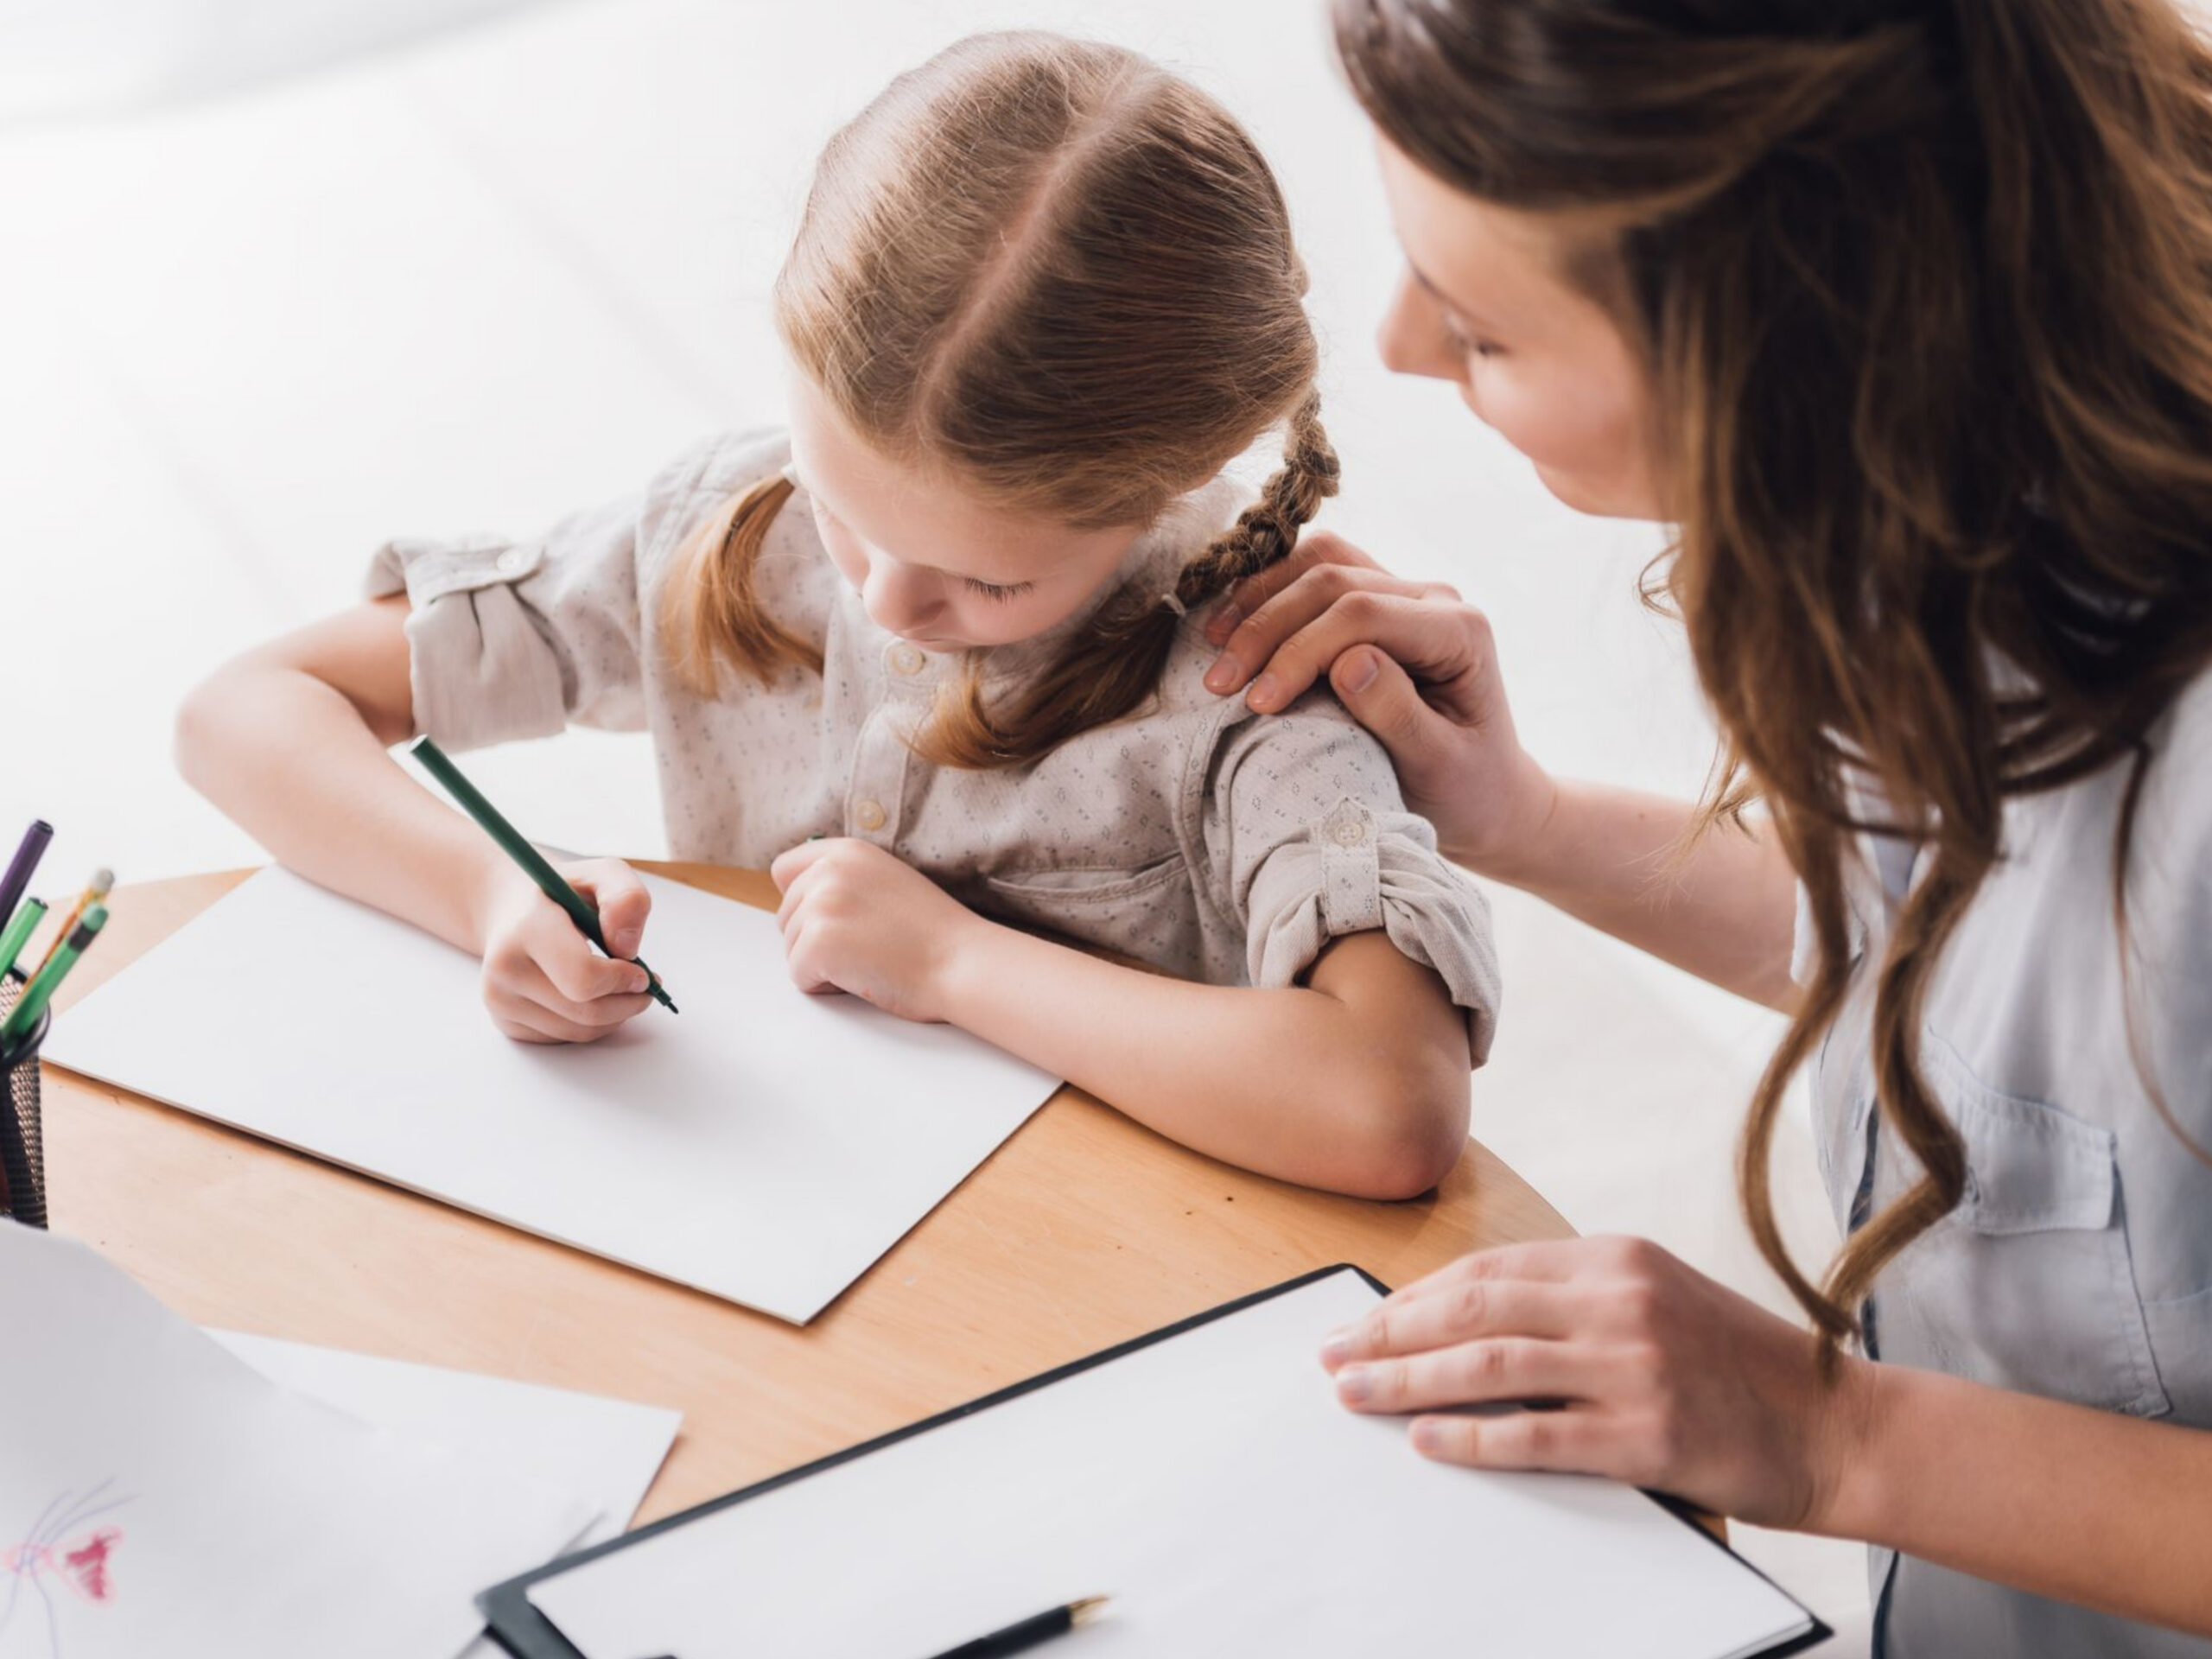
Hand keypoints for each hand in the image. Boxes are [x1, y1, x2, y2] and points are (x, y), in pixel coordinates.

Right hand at [475, 858, 653, 1043]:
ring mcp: (499, 1000)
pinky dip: (592, 1024)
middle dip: (628, 1001)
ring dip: (615, 1015)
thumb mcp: (602, 874)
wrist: (510, 909)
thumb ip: (627, 898)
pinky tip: (591, 996)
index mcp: (526, 928)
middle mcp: (504, 969)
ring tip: (620, 987)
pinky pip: (566, 1039)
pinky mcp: (505, 1023)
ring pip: (581, 1032)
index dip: (622, 979)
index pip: (583, 977)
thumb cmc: (563, 893)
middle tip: (644, 984)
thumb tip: (627, 948)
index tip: (641, 970)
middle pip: (587, 1012)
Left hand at [769, 838, 989, 1022]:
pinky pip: (798, 975)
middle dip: (815, 938)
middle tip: (865, 944)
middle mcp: (828, 871)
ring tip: (869, 959)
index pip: (785, 870)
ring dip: (822, 964)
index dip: (803, 902)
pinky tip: (863, 976)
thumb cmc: (933, 934)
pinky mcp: (818, 943)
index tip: (837, 919)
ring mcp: (821, 905)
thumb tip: (801, 899)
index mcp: (847, 851)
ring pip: (791, 948)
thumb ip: (844, 880)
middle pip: (786, 916)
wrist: (961, 962)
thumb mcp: (886, 881)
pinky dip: (824, 987)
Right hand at [1202, 530, 1556, 874]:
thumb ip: (1398, 713)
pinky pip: (1319, 572)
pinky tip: (1235, 624)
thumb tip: (1347, 661)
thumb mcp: (1438, 767)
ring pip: (1322, 561)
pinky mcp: (1379, 601)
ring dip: (1261, 598)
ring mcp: (1406, 593)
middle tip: (1219, 684)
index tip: (1258, 703)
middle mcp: (1434, 598)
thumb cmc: (1466, 790)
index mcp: (1459, 631)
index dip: (1300, 651)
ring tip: (1216, 645)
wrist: (1487, 794)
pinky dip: (1272, 591)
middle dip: (1268, 627)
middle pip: (1334, 580)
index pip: (1363, 615)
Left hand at [1318, 1236, 1877, 1529]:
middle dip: (1391, 1332)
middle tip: (1333, 1355)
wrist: (1839, 1427)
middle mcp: (1620, 1298)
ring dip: (1408, 1380)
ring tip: (1354, 1394)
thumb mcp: (1659, 1301)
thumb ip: (1576, 1302)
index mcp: (1616, 1258)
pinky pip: (1534, 1435)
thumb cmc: (1741, 1369)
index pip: (1488, 1270)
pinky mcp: (1645, 1434)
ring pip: (1490, 1366)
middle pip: (1474, 1309)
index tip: (1364, 1320)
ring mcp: (1633, 1364)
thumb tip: (1471, 1320)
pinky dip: (1470, 1437)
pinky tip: (1424, 1440)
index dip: (1415, 1297)